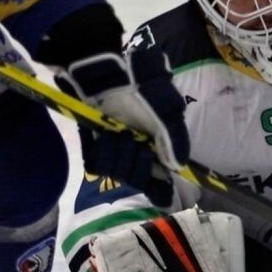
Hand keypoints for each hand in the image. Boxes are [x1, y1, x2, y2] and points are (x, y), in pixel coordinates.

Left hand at [58, 47, 188, 205]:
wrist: (105, 76)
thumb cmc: (141, 89)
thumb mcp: (167, 110)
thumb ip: (174, 140)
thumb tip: (178, 166)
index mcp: (157, 143)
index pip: (160, 177)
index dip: (160, 189)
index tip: (162, 195)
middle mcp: (137, 149)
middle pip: (140, 178)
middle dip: (139, 165)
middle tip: (136, 144)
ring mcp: (115, 150)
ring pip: (120, 173)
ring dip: (121, 155)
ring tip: (119, 134)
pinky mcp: (93, 148)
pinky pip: (99, 165)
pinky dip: (104, 153)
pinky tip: (105, 138)